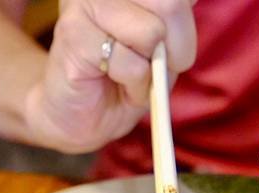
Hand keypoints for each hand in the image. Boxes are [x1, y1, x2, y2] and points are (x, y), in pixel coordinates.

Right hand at [25, 0, 196, 152]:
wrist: (78, 116)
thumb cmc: (123, 78)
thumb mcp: (164, 44)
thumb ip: (175, 16)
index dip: (184, 24)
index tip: (170, 43)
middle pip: (170, 3)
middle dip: (179, 47)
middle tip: (159, 67)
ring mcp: (83, 4)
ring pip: (152, 32)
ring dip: (152, 69)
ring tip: (134, 77)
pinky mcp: (73, 34)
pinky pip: (131, 64)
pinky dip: (136, 86)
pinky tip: (119, 85)